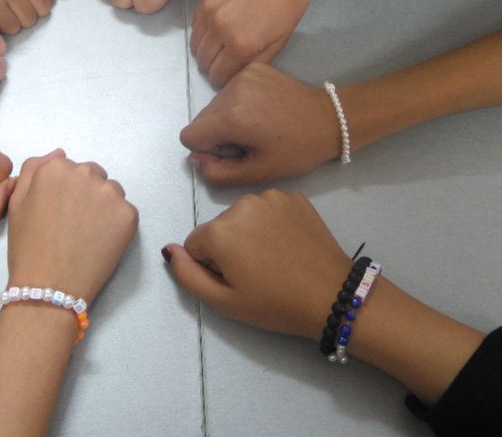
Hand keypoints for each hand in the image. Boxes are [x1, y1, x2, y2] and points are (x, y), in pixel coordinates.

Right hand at [6, 151, 137, 302]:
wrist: (48, 286)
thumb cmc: (28, 246)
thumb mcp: (17, 201)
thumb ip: (34, 168)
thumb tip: (59, 153)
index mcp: (56, 167)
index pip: (70, 168)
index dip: (66, 191)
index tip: (60, 212)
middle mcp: (85, 173)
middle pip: (93, 176)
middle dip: (86, 194)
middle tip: (74, 224)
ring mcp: (110, 193)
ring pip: (111, 191)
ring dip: (104, 206)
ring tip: (87, 234)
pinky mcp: (128, 214)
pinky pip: (125, 211)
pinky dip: (117, 224)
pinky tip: (100, 242)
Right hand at [164, 190, 349, 338]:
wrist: (333, 295)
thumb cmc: (275, 304)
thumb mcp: (224, 302)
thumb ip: (187, 275)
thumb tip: (169, 250)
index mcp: (220, 230)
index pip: (195, 244)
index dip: (211, 266)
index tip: (236, 280)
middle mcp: (241, 204)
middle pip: (219, 227)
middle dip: (230, 248)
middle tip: (257, 273)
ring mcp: (271, 197)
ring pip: (244, 216)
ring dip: (250, 234)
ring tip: (274, 259)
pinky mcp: (294, 197)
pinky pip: (269, 209)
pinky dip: (273, 224)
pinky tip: (289, 245)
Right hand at [180, 63, 339, 185]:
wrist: (330, 118)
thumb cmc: (297, 150)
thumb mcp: (258, 173)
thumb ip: (218, 173)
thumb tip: (196, 159)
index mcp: (231, 118)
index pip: (189, 136)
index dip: (207, 150)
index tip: (234, 153)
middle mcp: (231, 91)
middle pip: (201, 119)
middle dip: (217, 135)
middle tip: (249, 142)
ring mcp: (242, 76)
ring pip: (214, 105)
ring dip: (227, 119)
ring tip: (258, 127)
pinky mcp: (253, 68)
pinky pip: (230, 90)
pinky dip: (239, 103)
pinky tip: (263, 111)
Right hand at [191, 0, 328, 85]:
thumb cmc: (290, 2)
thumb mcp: (280, 40)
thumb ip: (256, 62)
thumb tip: (237, 75)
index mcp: (241, 45)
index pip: (218, 76)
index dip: (225, 79)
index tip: (232, 73)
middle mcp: (219, 30)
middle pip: (203, 62)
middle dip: (214, 66)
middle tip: (228, 59)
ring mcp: (209, 11)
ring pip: (195, 44)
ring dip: (206, 49)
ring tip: (222, 44)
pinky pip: (195, 25)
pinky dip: (203, 31)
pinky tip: (219, 26)